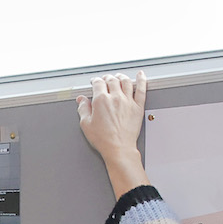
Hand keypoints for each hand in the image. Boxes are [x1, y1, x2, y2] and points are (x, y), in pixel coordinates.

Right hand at [76, 72, 149, 195]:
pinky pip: (141, 89)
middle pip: (112, 80)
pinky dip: (141, 80)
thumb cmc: (103, 139)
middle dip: (107, 77)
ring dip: (121, 76)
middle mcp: (115, 97)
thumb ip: (83, 109)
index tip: (94, 82)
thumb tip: (81, 100)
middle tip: (105, 79)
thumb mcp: (86, 124)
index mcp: (101, 100)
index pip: (98, 83)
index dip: (95, 81)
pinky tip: (140, 75)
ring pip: (125, 81)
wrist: (118, 148)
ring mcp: (128, 101)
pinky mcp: (138, 107)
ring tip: (118, 76)